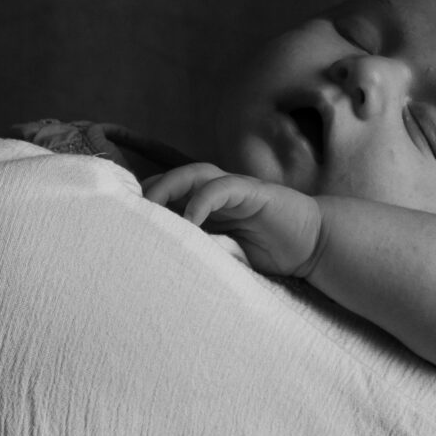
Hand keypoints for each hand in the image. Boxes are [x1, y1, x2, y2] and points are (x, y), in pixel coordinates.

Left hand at [143, 163, 323, 277]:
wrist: (313, 247)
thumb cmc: (269, 253)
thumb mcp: (225, 257)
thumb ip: (200, 252)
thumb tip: (161, 262)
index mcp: (206, 207)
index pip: (167, 196)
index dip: (144, 205)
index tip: (122, 224)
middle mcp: (215, 192)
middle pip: (172, 179)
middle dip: (148, 192)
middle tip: (126, 214)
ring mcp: (234, 188)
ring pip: (192, 173)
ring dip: (168, 187)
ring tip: (150, 209)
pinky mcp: (253, 191)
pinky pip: (221, 187)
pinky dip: (201, 200)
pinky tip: (190, 220)